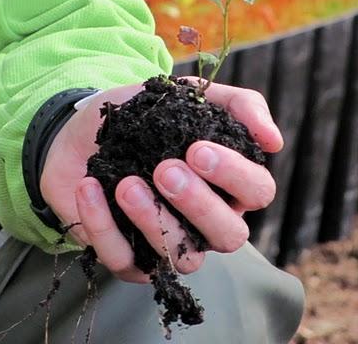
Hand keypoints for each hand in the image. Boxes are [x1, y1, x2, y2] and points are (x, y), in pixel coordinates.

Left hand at [40, 78, 282, 282]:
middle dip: (199, 204)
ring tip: (127, 184)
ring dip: (155, 221)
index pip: (257, 191)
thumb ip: (239, 107)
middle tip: (165, 169)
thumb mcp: (191, 97)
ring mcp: (168, 244)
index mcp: (230, 185)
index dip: (235, 175)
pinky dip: (104, 226)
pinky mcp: (127, 256)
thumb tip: (275, 141)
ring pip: (183, 259)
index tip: (198, 149)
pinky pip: (123, 260)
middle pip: (230, 236)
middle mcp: (207, 222)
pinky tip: (90, 189)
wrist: (82, 129)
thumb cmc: (146, 116)